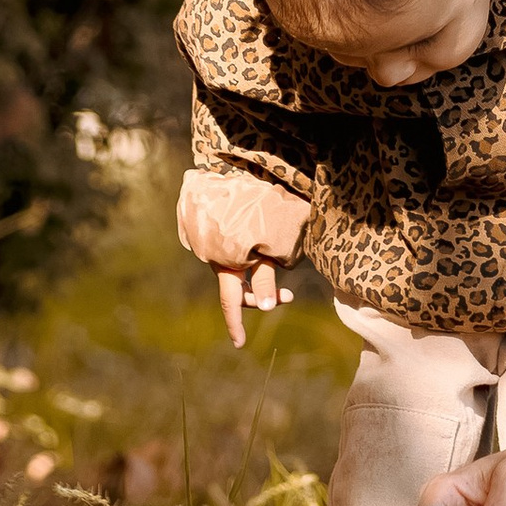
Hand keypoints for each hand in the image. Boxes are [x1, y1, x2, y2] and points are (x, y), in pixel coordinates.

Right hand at [175, 168, 309, 350]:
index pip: (231, 300)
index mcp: (225, 258)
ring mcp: (219, 242)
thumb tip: (265, 309)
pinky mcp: (223, 231)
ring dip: (261, 274)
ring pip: (241, 270)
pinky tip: (267, 241)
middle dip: (260, 298)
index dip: (236, 323)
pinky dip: (254, 255)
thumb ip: (266, 274)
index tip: (240, 344)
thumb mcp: (267, 239)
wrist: (232, 161)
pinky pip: (238, 252)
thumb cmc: (258, 196)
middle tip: (288, 297)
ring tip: (284, 260)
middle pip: (237, 289)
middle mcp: (218, 253)